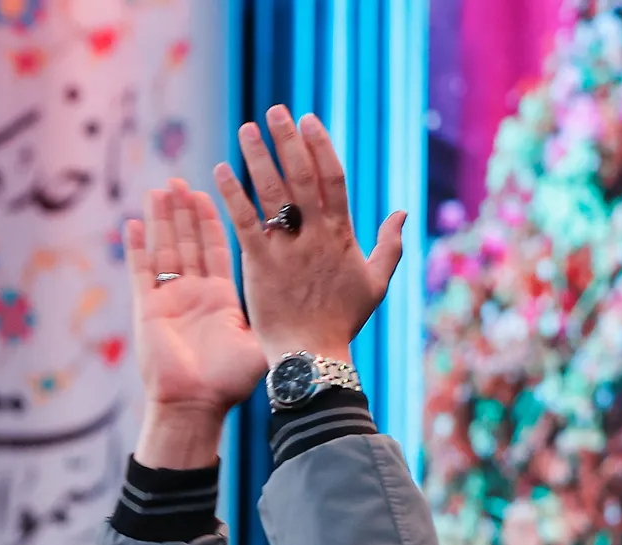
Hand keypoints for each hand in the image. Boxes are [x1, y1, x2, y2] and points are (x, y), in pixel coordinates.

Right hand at [125, 179, 265, 419]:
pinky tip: (134, 222)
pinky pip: (141, 272)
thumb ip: (276, 315)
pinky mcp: (148, 309)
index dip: (213, 221)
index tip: (215, 190)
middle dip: (185, 211)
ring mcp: (168, 300)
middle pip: (187, 243)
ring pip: (164, 249)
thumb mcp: (260, 341)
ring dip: (162, 219)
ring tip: (162, 189)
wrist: (196, 406)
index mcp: (219, 299)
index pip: (216, 249)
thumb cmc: (229, 383)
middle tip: (183, 180)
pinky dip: (136, 247)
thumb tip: (307, 299)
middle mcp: (192, 294)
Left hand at [213, 105, 404, 365]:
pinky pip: (243, 222)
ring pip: (272, 193)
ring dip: (258, 157)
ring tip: (247, 128)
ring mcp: (286, 248)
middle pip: (302, 176)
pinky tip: (219, 171)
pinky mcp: (259, 265)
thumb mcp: (375, 282)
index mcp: (342, 234)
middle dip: (288, 141)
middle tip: (275, 110)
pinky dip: (232, 195)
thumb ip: (389, 244)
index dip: (320, 147)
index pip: (333, 179)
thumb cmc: (343, 322)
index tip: (309, 120)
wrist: (313, 356)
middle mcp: (315, 235)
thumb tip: (402, 212)